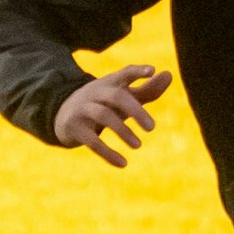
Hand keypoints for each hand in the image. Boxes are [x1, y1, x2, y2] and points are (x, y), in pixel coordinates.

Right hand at [54, 64, 174, 167]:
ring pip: (104, 115)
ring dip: (123, 131)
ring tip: (138, 145)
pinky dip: (108, 153)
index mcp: (110, 83)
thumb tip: (169, 74)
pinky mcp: (75, 128)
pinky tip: (123, 164)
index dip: (137, 71)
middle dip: (136, 110)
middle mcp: (95, 93)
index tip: (151, 70)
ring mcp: (83, 109)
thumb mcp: (124, 96)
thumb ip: (147, 89)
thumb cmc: (105, 104)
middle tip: (152, 128)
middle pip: (116, 96)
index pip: (124, 73)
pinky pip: (92, 141)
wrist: (65, 116)